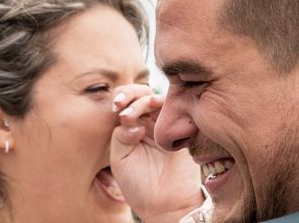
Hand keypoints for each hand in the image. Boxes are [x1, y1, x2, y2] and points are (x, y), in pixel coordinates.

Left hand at [110, 84, 202, 222]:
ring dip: (146, 98)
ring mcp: (165, 125)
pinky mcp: (182, 129)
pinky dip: (166, 104)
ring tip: (140, 110)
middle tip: (123, 105)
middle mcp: (148, 122)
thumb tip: (130, 121)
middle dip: (131, 94)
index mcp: (131, 127)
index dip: (120, 99)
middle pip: (141, 95)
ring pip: (157, 99)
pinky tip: (156, 109)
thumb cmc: (140, 185)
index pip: (125, 103)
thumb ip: (120, 136)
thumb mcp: (120, 160)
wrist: (166, 205)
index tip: (116, 107)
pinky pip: (176, 109)